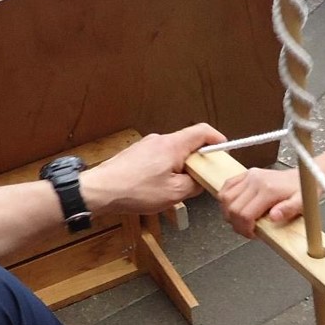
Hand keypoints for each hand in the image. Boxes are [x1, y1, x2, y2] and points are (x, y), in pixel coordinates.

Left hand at [80, 124, 224, 215]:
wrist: (100, 191)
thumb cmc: (134, 191)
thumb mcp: (174, 194)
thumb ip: (194, 185)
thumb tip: (200, 181)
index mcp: (173, 145)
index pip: (202, 131)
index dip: (217, 139)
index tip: (224, 150)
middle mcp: (159, 140)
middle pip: (187, 143)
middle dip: (197, 161)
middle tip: (201, 178)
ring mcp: (145, 146)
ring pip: (172, 153)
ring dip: (179, 168)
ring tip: (176, 189)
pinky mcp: (135, 155)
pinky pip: (158, 158)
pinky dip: (164, 170)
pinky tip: (158, 188)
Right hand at [217, 167, 301, 238]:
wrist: (304, 175)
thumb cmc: (302, 191)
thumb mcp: (303, 203)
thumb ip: (289, 210)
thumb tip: (274, 217)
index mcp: (268, 190)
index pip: (245, 214)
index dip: (245, 229)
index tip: (251, 235)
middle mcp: (256, 181)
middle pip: (233, 208)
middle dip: (236, 225)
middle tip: (246, 231)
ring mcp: (249, 176)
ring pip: (225, 198)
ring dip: (228, 213)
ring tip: (240, 221)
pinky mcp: (246, 174)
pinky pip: (227, 186)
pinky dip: (225, 199)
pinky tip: (233, 207)